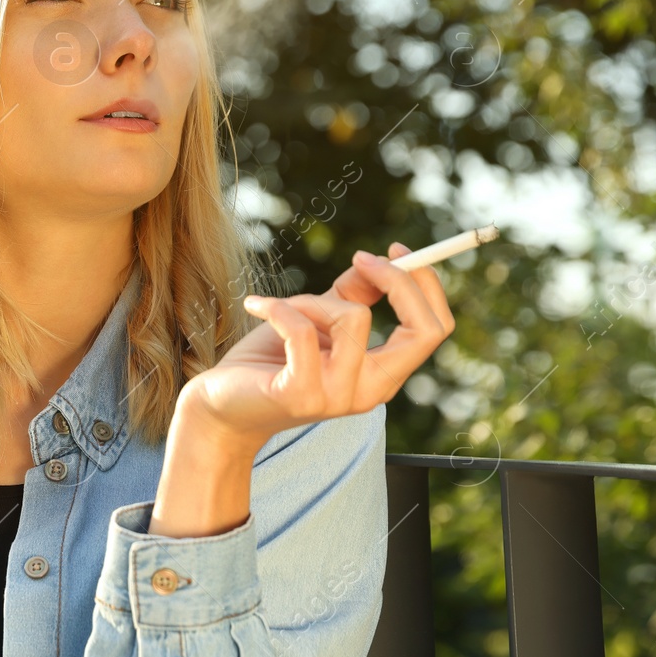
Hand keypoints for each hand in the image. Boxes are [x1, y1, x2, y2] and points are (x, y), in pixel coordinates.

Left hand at [177, 241, 456, 460]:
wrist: (221, 405)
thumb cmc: (269, 362)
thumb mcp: (315, 321)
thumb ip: (350, 296)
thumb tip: (376, 262)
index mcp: (381, 375)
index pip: (434, 330)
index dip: (424, 285)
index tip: (396, 251)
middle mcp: (370, 391)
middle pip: (422, 331)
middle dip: (399, 281)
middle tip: (362, 257)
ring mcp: (337, 396)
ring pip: (354, 318)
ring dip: (313, 299)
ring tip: (281, 307)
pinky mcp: (300, 393)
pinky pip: (301, 329)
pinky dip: (277, 307)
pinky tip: (256, 306)